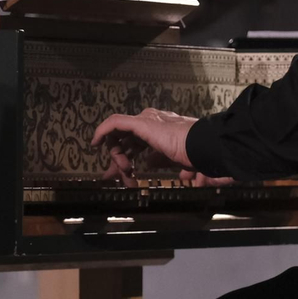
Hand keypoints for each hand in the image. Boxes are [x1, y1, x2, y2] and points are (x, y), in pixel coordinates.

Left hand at [90, 108, 233, 187]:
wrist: (202, 146)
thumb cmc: (196, 154)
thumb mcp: (175, 160)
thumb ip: (160, 160)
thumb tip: (149, 163)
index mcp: (161, 130)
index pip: (137, 143)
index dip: (127, 158)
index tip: (123, 176)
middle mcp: (153, 122)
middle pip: (126, 140)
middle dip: (117, 160)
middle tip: (112, 178)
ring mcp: (146, 121)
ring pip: (119, 135)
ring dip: (116, 156)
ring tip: (124, 174)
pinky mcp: (140, 122)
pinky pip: (114, 124)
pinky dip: (102, 132)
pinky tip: (95, 143)